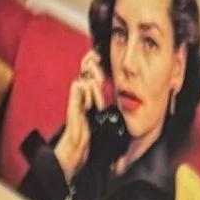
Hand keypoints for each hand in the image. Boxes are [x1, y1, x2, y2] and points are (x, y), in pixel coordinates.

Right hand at [56, 50, 107, 179]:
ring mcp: (76, 96)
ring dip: (96, 90)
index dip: (92, 59)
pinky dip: (89, 94)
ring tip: (98, 105)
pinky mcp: (72, 101)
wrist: (79, 144)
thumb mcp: (105, 113)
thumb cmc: (92, 132)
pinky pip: (81, 85)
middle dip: (93, 64)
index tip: (99, 54)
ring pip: (86, 77)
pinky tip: (90, 106)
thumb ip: (109, 101)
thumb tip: (127, 95)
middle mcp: (82, 91)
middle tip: (99, 66)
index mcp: (89, 92)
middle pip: (85, 66)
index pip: (89, 68)